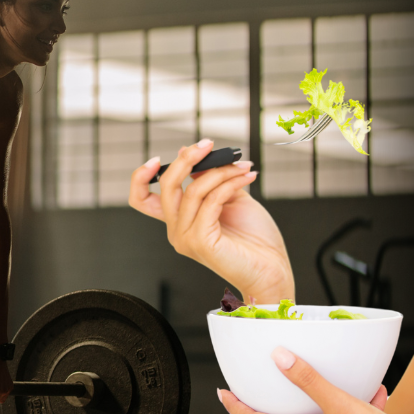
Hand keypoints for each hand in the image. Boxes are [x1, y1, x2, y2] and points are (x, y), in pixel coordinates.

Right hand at [128, 139, 294, 302]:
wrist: (272, 268)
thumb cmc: (254, 238)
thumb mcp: (230, 197)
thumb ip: (211, 179)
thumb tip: (192, 155)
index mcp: (179, 221)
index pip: (142, 199)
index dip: (141, 176)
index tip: (159, 158)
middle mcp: (176, 230)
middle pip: (166, 185)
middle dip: (187, 159)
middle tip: (208, 144)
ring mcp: (185, 237)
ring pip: (194, 189)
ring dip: (222, 171)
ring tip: (243, 167)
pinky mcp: (199, 241)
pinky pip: (211, 201)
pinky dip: (230, 184)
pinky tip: (248, 178)